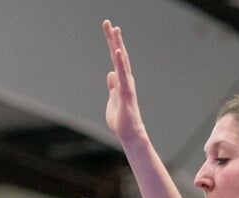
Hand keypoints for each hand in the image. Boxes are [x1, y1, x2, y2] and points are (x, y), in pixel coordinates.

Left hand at [102, 20, 145, 144]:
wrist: (129, 133)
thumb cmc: (121, 119)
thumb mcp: (113, 99)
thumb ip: (112, 86)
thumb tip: (110, 74)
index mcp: (121, 80)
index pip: (115, 58)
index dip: (112, 43)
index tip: (109, 29)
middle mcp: (125, 78)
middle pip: (119, 54)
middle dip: (114, 38)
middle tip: (109, 23)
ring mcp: (127, 84)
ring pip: (122, 60)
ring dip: (117, 44)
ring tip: (115, 29)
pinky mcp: (126, 92)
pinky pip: (123, 74)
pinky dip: (120, 62)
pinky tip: (117, 51)